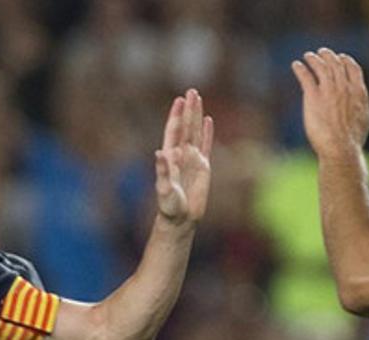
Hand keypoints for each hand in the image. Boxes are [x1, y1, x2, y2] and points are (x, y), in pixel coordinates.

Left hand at [155, 89, 213, 225]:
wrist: (181, 218)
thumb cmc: (169, 206)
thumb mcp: (164, 189)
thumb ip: (163, 171)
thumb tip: (160, 153)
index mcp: (170, 156)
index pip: (174, 131)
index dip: (177, 115)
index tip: (179, 100)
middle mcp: (181, 154)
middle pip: (186, 127)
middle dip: (189, 109)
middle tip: (192, 91)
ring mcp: (192, 159)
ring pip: (196, 132)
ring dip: (197, 116)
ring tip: (199, 99)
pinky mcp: (203, 167)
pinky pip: (206, 145)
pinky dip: (207, 133)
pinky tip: (208, 121)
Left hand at [292, 48, 368, 161]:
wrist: (341, 148)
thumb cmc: (352, 140)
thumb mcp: (363, 120)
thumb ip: (360, 107)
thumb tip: (360, 107)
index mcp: (358, 91)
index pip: (353, 68)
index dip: (346, 60)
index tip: (341, 58)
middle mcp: (344, 87)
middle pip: (336, 64)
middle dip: (328, 56)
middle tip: (322, 53)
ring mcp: (328, 90)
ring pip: (321, 67)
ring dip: (314, 59)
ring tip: (308, 56)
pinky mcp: (313, 97)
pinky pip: (306, 76)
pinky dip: (300, 68)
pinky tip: (296, 65)